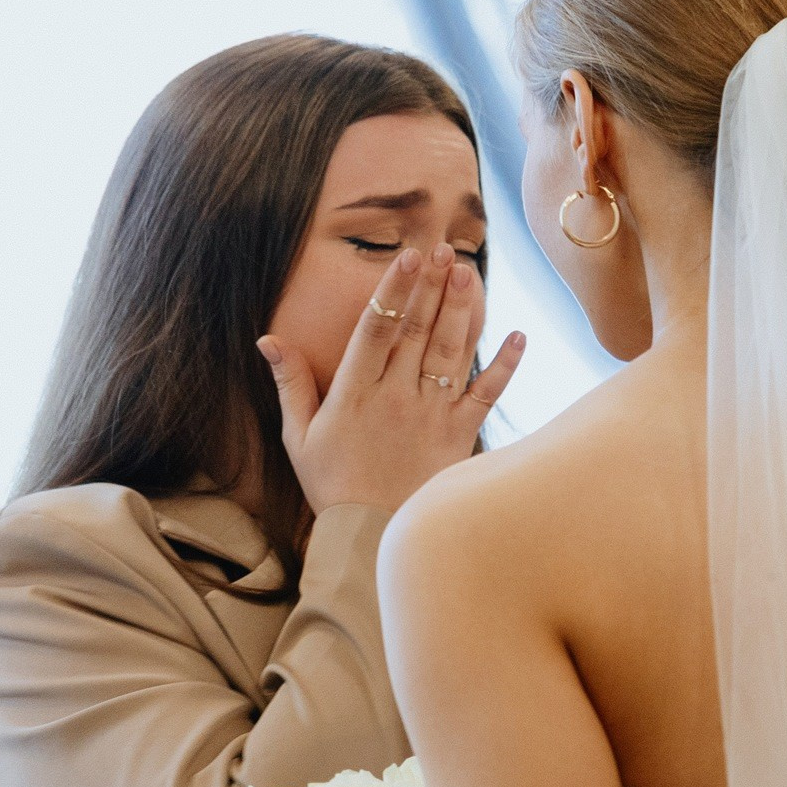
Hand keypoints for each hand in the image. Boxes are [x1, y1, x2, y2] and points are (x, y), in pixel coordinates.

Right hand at [262, 243, 527, 515]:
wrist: (371, 537)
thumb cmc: (331, 486)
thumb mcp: (298, 436)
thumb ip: (289, 384)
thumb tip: (268, 339)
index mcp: (353, 393)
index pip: (375, 329)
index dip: (393, 289)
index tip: (407, 256)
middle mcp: (395, 397)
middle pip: (416, 331)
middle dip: (430, 287)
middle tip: (443, 248)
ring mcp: (430, 415)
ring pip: (449, 353)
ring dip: (461, 311)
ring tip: (468, 273)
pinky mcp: (459, 436)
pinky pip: (485, 396)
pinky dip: (504, 366)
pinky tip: (518, 335)